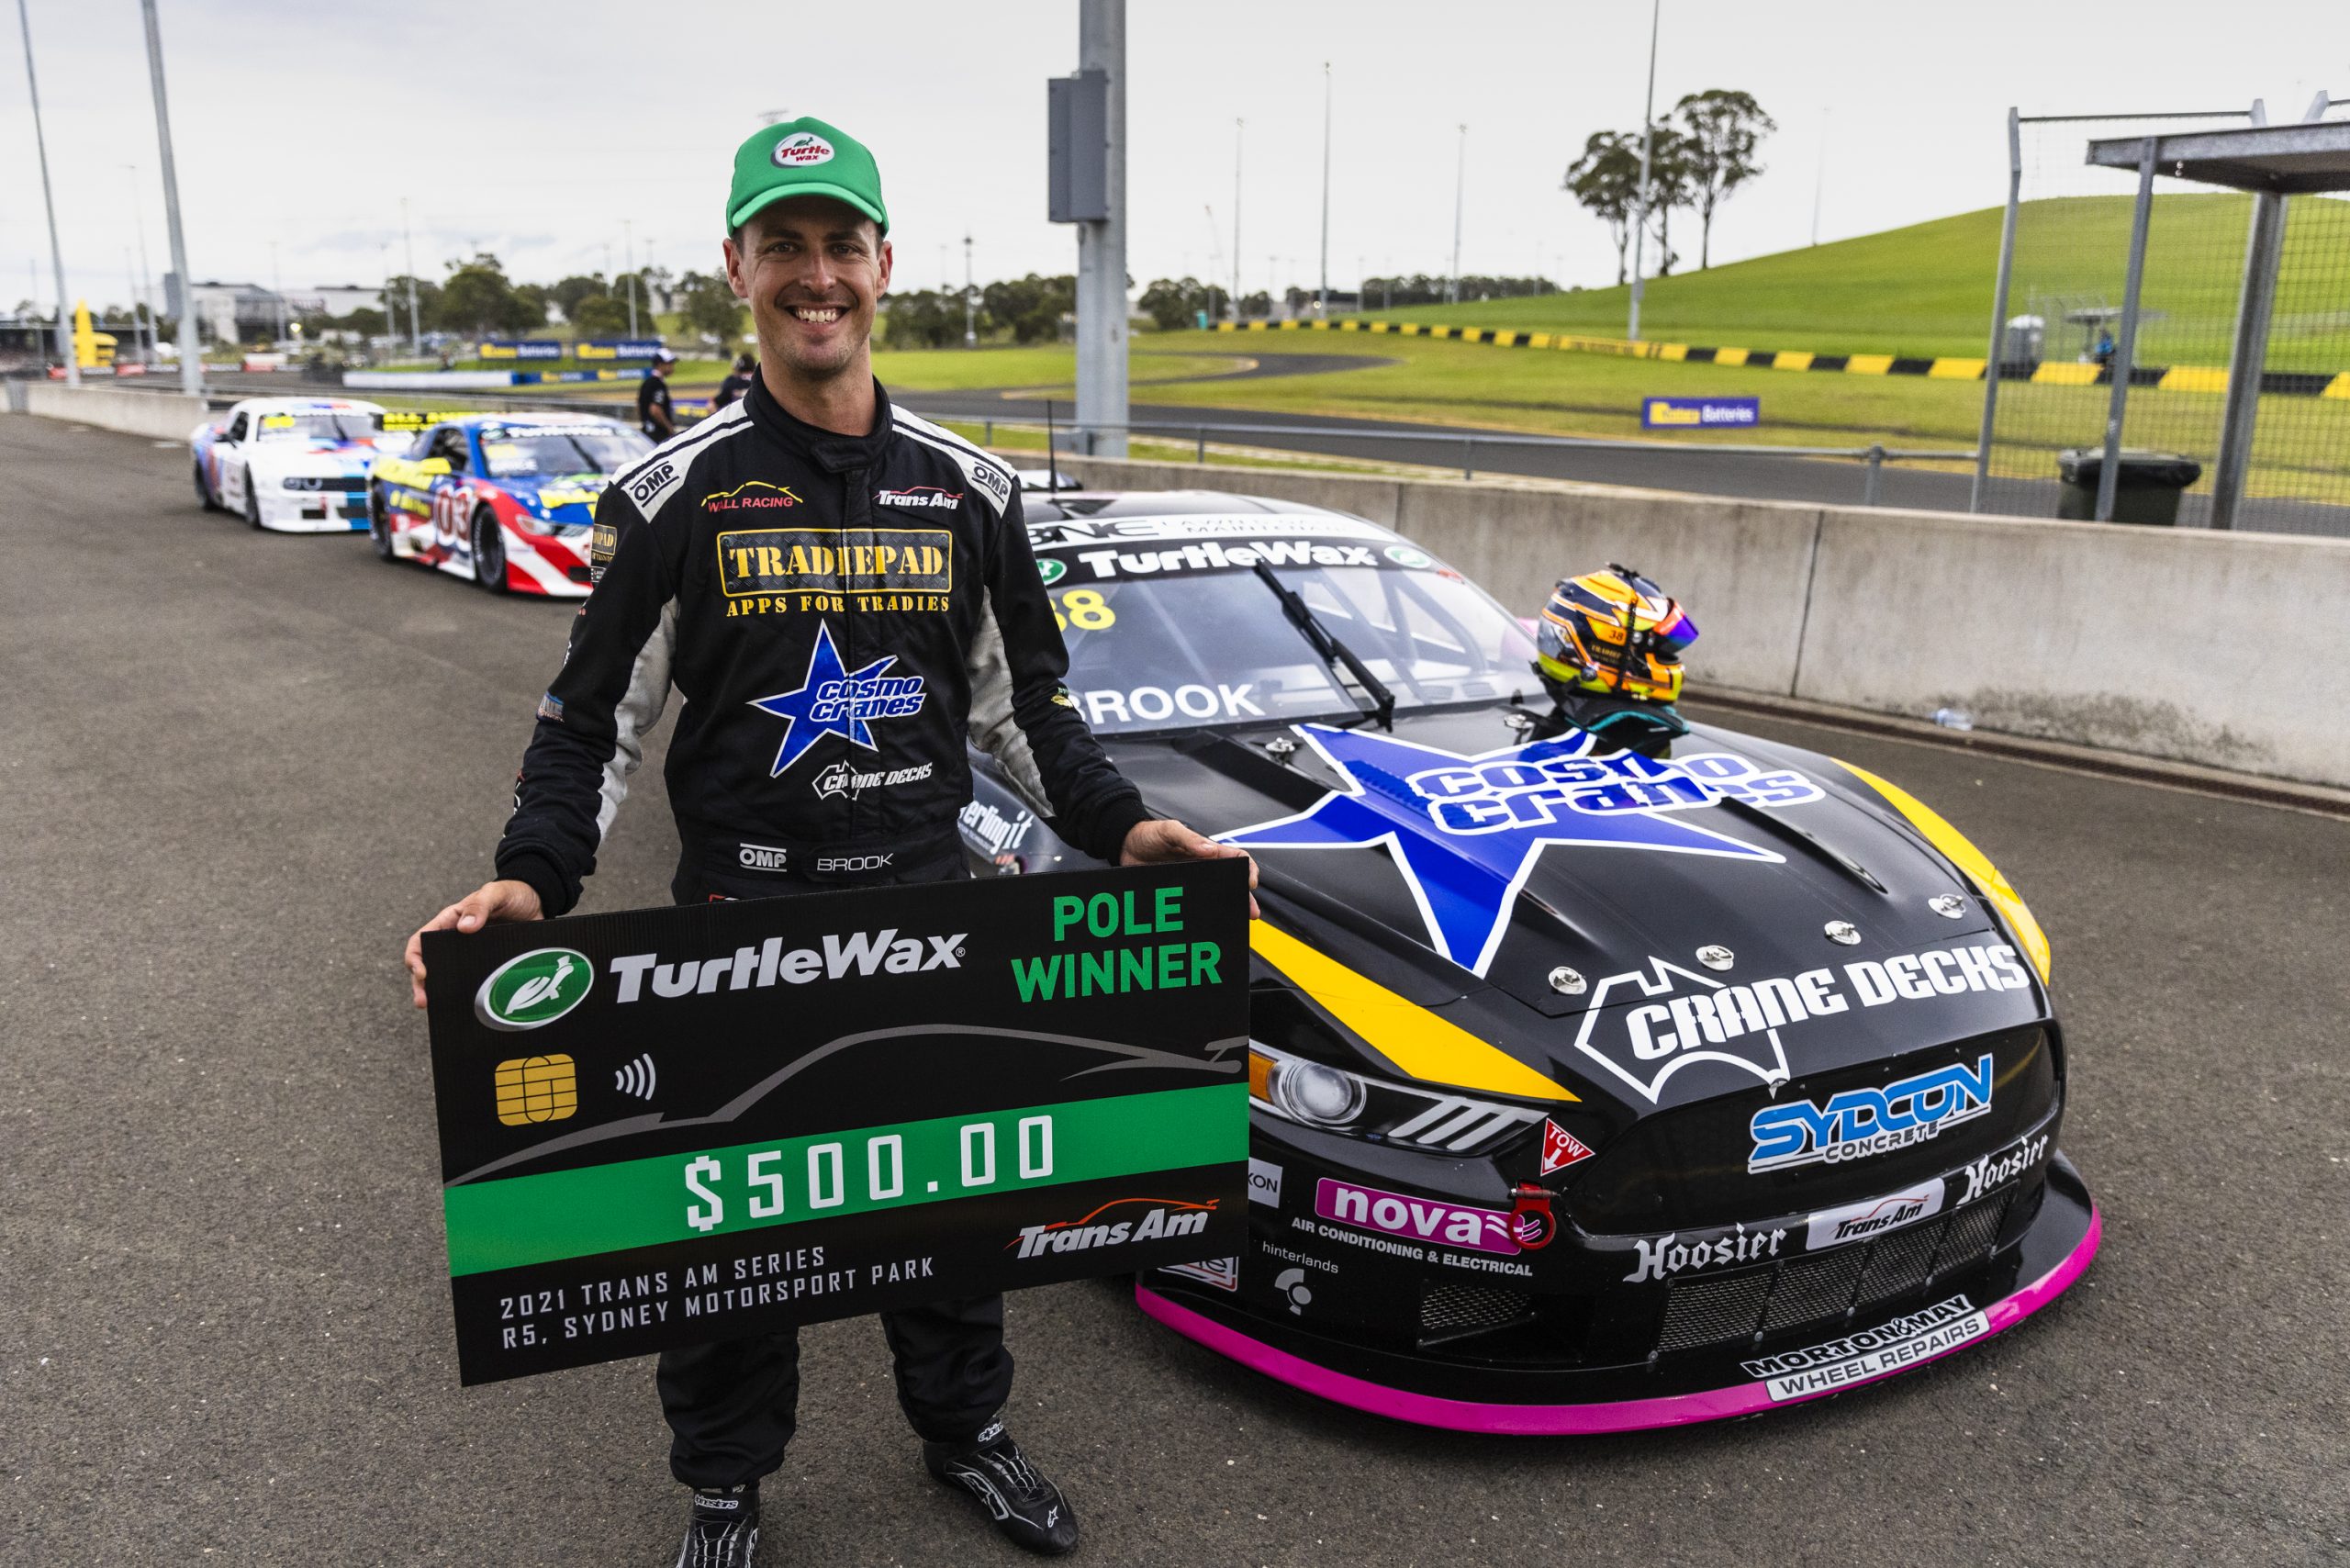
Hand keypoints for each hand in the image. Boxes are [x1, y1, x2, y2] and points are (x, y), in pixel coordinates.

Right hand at [404, 879, 544, 1009]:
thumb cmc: (512, 893)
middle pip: (431, 965)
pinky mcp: (490, 964)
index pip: (422, 941)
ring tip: (438, 1009)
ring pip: (450, 977)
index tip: (421, 973)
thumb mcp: (495, 894)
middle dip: (422, 985)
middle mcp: (457, 941)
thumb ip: (480, 905)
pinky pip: (476, 981)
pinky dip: (469, 995)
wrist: (540, 902)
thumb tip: (464, 927)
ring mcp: (473, 955)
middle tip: (423, 1001)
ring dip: (441, 994)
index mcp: (450, 922)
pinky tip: (469, 1008)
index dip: (415, 957)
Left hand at [1118, 819, 1259, 919]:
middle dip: (1244, 897)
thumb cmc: (1149, 833)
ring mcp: (1192, 881)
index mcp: (1206, 850)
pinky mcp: (1177, 893)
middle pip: (1231, 883)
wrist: (1124, 845)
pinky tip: (1207, 925)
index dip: (1248, 869)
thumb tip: (1210, 850)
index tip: (1250, 883)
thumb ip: (1188, 838)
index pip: (1236, 859)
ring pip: (1216, 897)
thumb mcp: (1169, 830)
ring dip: (1227, 909)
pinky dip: (1204, 915)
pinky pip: (1195, 905)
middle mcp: (1203, 867)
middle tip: (1251, 912)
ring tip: (1235, 923)